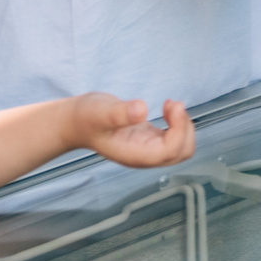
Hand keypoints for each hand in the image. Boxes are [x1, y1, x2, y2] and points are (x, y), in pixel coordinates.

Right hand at [70, 95, 195, 168]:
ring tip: (170, 105)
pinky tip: (167, 108)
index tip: (173, 105)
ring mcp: (148, 149)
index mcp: (135, 155)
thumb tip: (141, 110)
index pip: (170, 151)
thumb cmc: (85, 118)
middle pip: (181, 152)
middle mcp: (144, 156)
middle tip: (172, 104)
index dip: (179, 129)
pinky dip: (177, 123)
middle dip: (184, 128)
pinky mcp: (149, 139)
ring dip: (183, 125)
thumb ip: (119, 113)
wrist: (75, 122)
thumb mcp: (100, 112)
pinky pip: (174, 138)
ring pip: (181, 146)